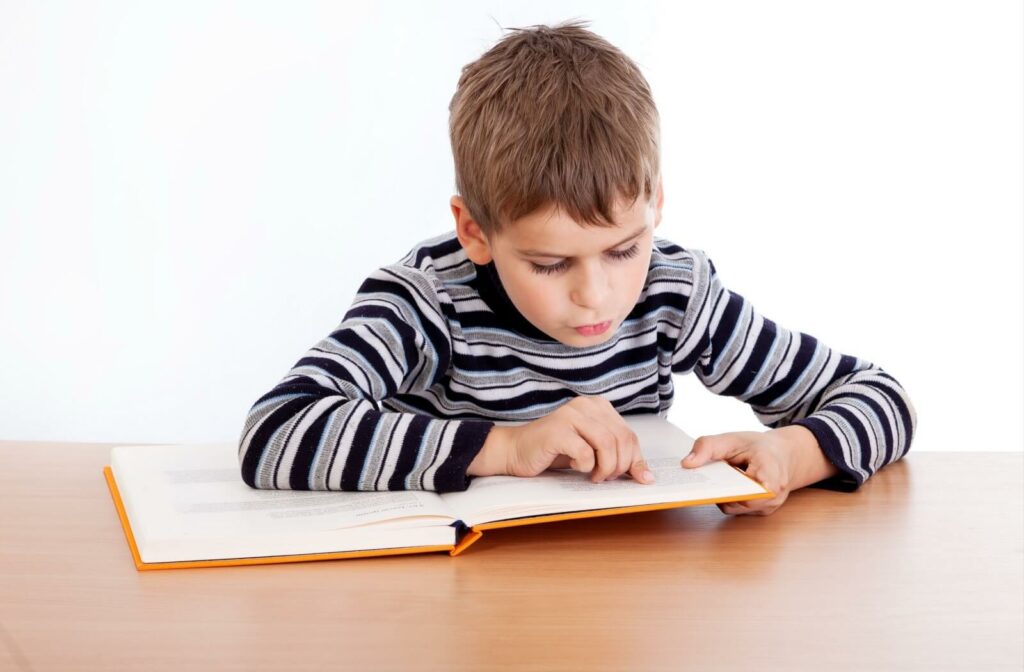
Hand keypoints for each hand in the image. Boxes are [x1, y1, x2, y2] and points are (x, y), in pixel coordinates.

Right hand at [503, 396, 654, 483]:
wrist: (517, 451)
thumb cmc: (556, 452)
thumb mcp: (593, 452)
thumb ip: (617, 456)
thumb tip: (646, 476)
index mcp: (598, 406)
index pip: (630, 435)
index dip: (635, 460)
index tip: (637, 478)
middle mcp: (585, 405)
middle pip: (622, 439)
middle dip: (620, 466)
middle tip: (607, 478)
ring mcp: (570, 415)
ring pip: (607, 445)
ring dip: (605, 468)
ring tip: (594, 476)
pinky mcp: (557, 430)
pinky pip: (585, 452)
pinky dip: (585, 466)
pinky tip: (576, 466)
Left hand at [681, 429, 795, 515]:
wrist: (781, 454)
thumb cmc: (757, 447)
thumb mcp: (731, 439)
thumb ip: (707, 447)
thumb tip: (687, 464)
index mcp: (771, 469)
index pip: (754, 489)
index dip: (734, 491)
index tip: (712, 487)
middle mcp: (774, 493)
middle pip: (740, 501)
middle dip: (718, 493)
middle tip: (697, 484)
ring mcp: (768, 505)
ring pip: (736, 508)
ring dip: (720, 496)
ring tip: (706, 483)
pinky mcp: (760, 511)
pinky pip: (737, 509)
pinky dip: (725, 499)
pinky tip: (717, 487)